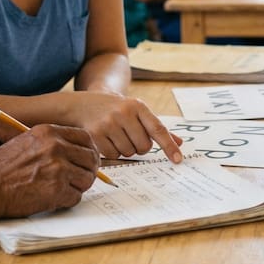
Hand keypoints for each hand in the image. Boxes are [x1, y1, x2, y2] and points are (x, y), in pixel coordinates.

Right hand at [0, 122, 100, 217]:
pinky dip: (68, 201)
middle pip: (91, 158)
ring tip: (63, 189)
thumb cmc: (1, 168)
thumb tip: (77, 152)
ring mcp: (58, 168)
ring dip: (78, 186)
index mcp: (49, 132)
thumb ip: (51, 143)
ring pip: (87, 178)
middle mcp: (56, 147)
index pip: (85, 138)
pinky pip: (76, 197)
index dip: (89, 150)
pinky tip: (54, 199)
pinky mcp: (57, 190)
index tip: (87, 160)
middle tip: (80, 179)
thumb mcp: (27, 142)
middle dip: (88, 170)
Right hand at [62, 92, 183, 161]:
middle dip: (140, 147)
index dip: (169, 146)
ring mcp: (108, 123)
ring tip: (117, 136)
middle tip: (131, 136)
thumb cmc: (117, 110)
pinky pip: (113, 155)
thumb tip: (179, 143)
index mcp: (138, 106)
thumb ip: (156, 128)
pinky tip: (107, 140)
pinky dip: (112, 152)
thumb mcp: (137, 112)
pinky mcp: (95, 134)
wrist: (84, 104)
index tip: (178, 159)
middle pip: (144, 147)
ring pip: (128, 152)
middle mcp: (124, 113)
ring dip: (126, 150)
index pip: (158, 128)